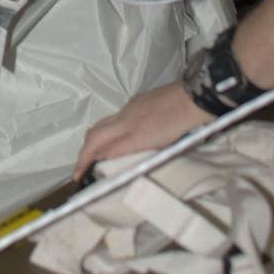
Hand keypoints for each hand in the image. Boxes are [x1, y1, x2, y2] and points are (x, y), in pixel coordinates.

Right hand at [72, 81, 211, 180]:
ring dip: (92, 142)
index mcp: (135, 135)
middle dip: (83, 154)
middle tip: (79, 170)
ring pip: (102, 125)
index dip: (87, 163)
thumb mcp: (164, 147)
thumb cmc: (186, 127)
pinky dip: (106, 131)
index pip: (103, 150)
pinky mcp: (135, 101)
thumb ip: (137, 153)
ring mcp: (129, 108)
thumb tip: (113, 159)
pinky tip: (113, 138)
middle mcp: (127, 120)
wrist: (195, 97)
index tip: (78, 176)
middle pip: (95, 135)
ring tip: (91, 157)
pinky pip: (114, 118)